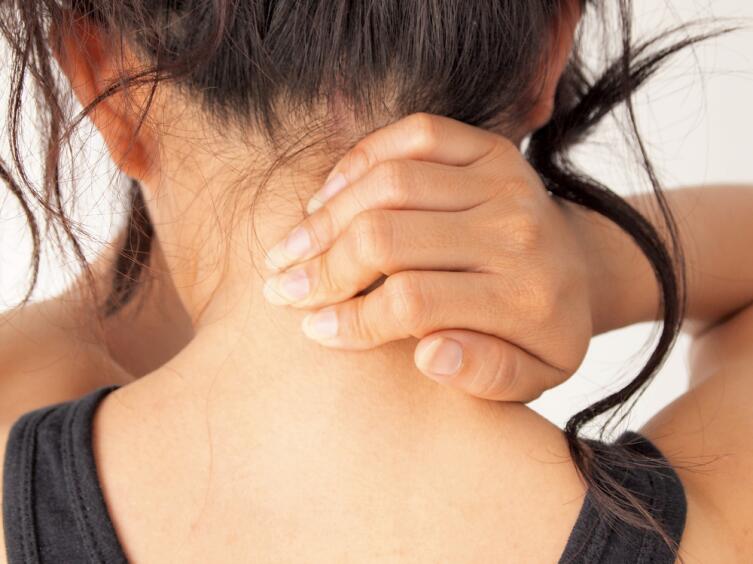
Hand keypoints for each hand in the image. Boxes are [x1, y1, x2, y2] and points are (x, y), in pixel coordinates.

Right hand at [262, 113, 592, 401]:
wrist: (581, 268)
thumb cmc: (543, 330)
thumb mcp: (532, 376)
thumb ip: (485, 375)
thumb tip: (429, 354)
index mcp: (526, 299)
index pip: (414, 303)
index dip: (352, 320)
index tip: (313, 330)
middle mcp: (515, 233)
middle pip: (389, 238)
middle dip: (323, 267)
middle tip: (281, 285)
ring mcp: (504, 181)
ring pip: (391, 184)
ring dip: (327, 216)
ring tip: (291, 246)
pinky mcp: (491, 149)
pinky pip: (415, 135)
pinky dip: (361, 160)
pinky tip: (329, 195)